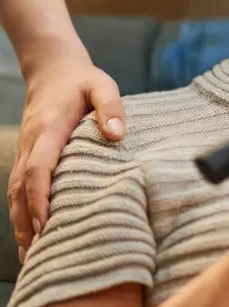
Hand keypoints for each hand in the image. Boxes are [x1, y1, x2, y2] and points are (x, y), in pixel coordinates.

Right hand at [8, 52, 124, 261]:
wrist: (53, 68)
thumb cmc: (82, 80)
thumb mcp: (102, 85)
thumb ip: (111, 107)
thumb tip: (116, 135)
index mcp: (49, 129)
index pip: (38, 168)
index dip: (40, 196)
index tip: (45, 223)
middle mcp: (32, 143)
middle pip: (21, 188)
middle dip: (27, 221)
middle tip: (38, 253)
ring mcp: (26, 150)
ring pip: (16, 191)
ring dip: (21, 222)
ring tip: (32, 255)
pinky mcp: (28, 154)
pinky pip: (19, 187)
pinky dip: (21, 211)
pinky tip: (29, 233)